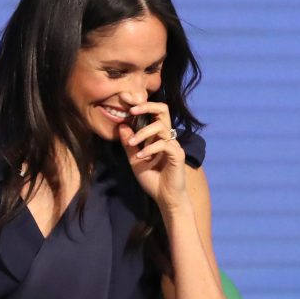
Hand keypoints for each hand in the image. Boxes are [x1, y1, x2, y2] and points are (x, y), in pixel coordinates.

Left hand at [117, 94, 188, 210]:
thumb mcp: (134, 160)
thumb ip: (129, 144)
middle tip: (132, 110)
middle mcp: (167, 136)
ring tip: (132, 144)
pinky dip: (150, 149)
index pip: (152, 113)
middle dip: (146, 106)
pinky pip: (164, 144)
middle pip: (163, 109)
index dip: (140, 104)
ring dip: (143, 133)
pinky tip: (141, 157)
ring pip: (160, 126)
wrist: (165, 198)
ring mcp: (173, 145)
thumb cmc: (152, 180)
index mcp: (158, 136)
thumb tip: (121, 126)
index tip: (125, 100)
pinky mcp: (177, 155)